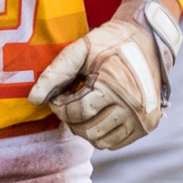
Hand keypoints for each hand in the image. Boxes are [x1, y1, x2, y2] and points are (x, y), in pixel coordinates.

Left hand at [28, 0, 180, 150]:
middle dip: (72, 119)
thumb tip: (34, 99)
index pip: (75, 113)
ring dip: (86, 128)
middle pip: (86, 131)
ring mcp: (142, 119)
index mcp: (114, 87)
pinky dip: (103, 132)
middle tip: (71, 101)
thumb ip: (55, 73)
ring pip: (100, 141)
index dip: (59, 106)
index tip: (59, 95)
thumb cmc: (111, 42)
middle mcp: (132, 107)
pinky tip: (101, 112)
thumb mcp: (81, 49)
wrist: (148, 39)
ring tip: (86, 107)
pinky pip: (115, 143)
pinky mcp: (147, 126)